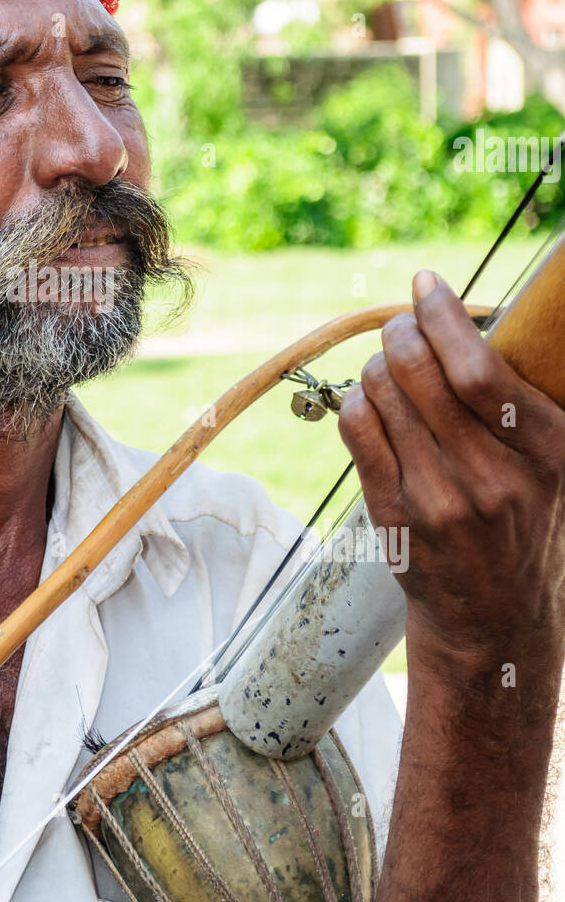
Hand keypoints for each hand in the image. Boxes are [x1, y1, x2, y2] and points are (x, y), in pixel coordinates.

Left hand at [337, 269, 564, 676]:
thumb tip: (455, 315)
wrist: (493, 617)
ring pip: (381, 394)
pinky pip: (357, 430)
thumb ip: (512, 398)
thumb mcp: (545, 462)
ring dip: (376, 366)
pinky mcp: (396, 517)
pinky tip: (370, 402)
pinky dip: (356, 401)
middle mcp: (495, 478)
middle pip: (418, 371)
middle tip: (401, 328)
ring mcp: (440, 501)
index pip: (479, 369)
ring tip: (389, 370)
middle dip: (400, 333)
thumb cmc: (519, 520)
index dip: (443, 315)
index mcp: (548, 451)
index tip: (426, 283)